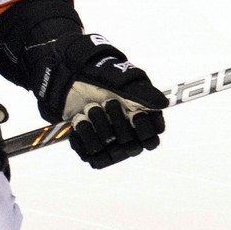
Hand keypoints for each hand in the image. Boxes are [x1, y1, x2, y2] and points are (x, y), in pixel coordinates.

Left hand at [35, 34, 166, 168]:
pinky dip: (85, 139)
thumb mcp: (122, 79)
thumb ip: (144, 91)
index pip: (152, 139)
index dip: (145, 130)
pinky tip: (79, 121)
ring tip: (89, 109)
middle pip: (133, 147)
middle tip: (108, 103)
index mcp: (140, 117)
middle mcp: (126, 133)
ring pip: (112, 154)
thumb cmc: (99, 73)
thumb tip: (163, 103)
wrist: (67, 73)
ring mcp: (108, 141)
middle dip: (119, 125)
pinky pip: (93, 157)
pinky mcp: (90, 147)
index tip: (137, 115)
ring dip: (100, 131)